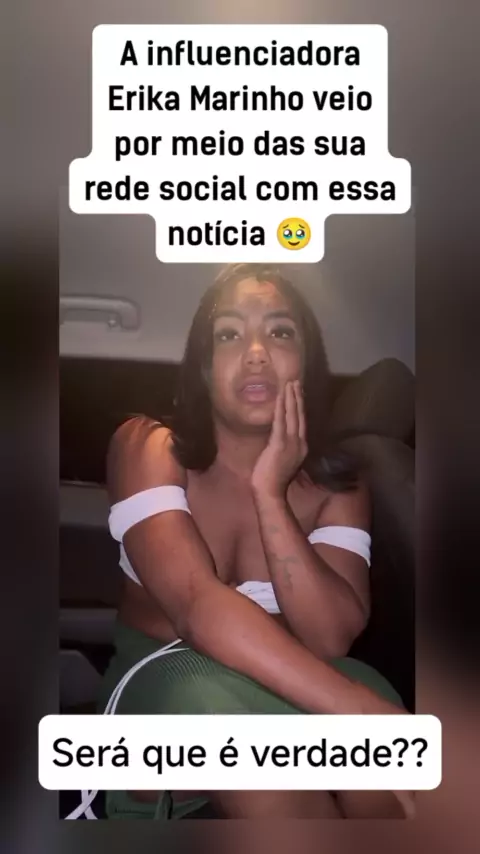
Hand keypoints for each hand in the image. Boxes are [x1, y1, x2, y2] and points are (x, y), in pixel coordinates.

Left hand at [251, 380, 307, 498]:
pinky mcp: (279, 444)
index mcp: (302, 447)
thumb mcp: (284, 460)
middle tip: (296, 381)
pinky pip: (280, 421)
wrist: (270, 492)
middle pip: (300, 415)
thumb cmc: (273, 479)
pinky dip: (281, 407)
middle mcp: (300, 443)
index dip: (300, 406)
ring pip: (292, 415)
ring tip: (290, 383)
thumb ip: (285, 447)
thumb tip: (280, 436)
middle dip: (298, 397)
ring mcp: (291, 443)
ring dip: (291, 397)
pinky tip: (281, 396)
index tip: (299, 393)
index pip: (301, 422)